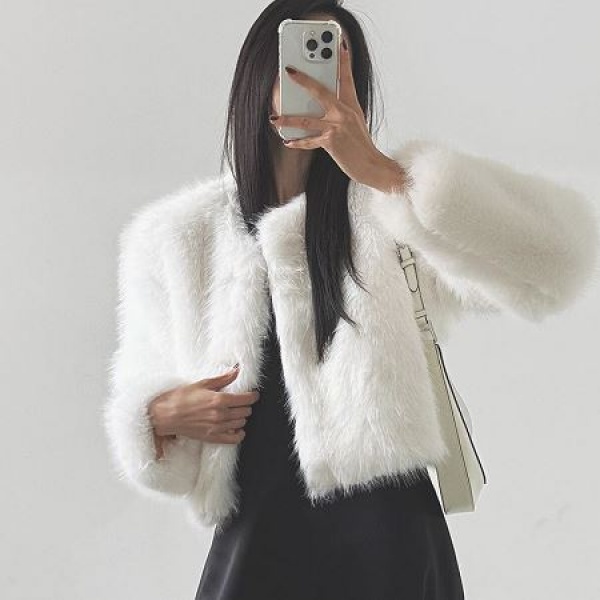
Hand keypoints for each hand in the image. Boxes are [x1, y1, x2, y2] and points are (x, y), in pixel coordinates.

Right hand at [147, 365, 260, 457]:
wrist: (165, 415)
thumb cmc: (181, 397)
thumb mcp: (202, 383)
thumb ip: (223, 379)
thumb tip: (236, 371)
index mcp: (219, 400)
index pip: (246, 399)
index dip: (253, 396)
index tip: (253, 394)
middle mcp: (220, 415)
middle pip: (245, 411)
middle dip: (246, 406)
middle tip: (242, 402)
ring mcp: (217, 428)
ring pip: (241, 424)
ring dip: (241, 418)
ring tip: (236, 413)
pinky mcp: (212, 437)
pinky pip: (233, 439)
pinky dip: (238, 434)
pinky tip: (236, 429)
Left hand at [271, 39, 407, 192]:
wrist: (370, 164)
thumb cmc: (361, 145)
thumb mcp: (355, 121)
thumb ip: (341, 110)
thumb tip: (318, 105)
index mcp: (351, 105)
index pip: (347, 78)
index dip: (343, 60)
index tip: (339, 44)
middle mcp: (344, 112)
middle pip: (321, 91)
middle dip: (303, 80)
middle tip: (290, 71)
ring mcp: (337, 126)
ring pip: (307, 119)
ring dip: (288, 119)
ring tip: (274, 118)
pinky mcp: (331, 141)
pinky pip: (310, 140)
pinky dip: (298, 142)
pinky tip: (287, 141)